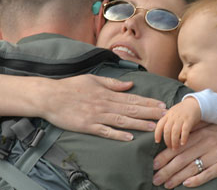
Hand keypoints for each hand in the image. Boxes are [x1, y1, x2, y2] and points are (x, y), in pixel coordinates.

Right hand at [0, 74, 165, 140]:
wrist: (50, 96)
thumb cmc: (71, 86)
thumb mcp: (93, 79)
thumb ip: (113, 83)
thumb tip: (130, 85)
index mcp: (107, 93)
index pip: (132, 98)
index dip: (148, 102)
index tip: (162, 105)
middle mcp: (105, 104)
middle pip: (131, 109)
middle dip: (150, 113)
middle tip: (165, 116)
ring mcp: (96, 116)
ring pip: (122, 121)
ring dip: (139, 124)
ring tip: (154, 127)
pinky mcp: (87, 126)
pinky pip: (105, 131)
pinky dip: (117, 135)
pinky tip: (129, 138)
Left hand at [152, 124, 216, 188]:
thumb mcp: (212, 132)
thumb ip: (196, 134)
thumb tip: (175, 141)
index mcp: (202, 133)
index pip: (178, 145)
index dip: (164, 156)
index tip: (153, 164)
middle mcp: (208, 141)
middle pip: (182, 157)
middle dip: (166, 169)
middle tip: (155, 178)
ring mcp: (216, 153)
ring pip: (191, 167)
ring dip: (176, 178)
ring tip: (165, 185)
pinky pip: (207, 174)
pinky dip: (196, 180)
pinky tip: (186, 185)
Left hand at [154, 97, 200, 149]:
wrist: (195, 103)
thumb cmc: (182, 110)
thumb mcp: (172, 113)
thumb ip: (167, 121)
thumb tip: (162, 133)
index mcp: (168, 115)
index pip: (160, 124)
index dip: (157, 133)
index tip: (157, 141)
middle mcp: (173, 116)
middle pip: (167, 130)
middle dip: (167, 140)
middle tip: (169, 147)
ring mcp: (181, 118)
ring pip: (174, 131)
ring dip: (174, 141)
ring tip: (175, 148)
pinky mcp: (189, 120)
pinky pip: (185, 130)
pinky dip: (183, 137)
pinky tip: (183, 143)